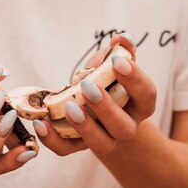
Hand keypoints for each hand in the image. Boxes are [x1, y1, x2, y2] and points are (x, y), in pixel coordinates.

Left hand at [33, 34, 155, 156]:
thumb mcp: (113, 63)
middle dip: (106, 107)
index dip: (134, 79)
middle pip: (124, 127)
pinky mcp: (78, 146)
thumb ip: (120, 50)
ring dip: (84, 127)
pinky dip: (52, 140)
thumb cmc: (107, 80)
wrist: (93, 105)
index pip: (146, 94)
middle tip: (88, 87)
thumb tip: (122, 38)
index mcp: (140, 104)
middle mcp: (126, 126)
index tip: (117, 61)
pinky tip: (41, 123)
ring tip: (68, 107)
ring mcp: (104, 139)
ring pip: (101, 144)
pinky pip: (67, 150)